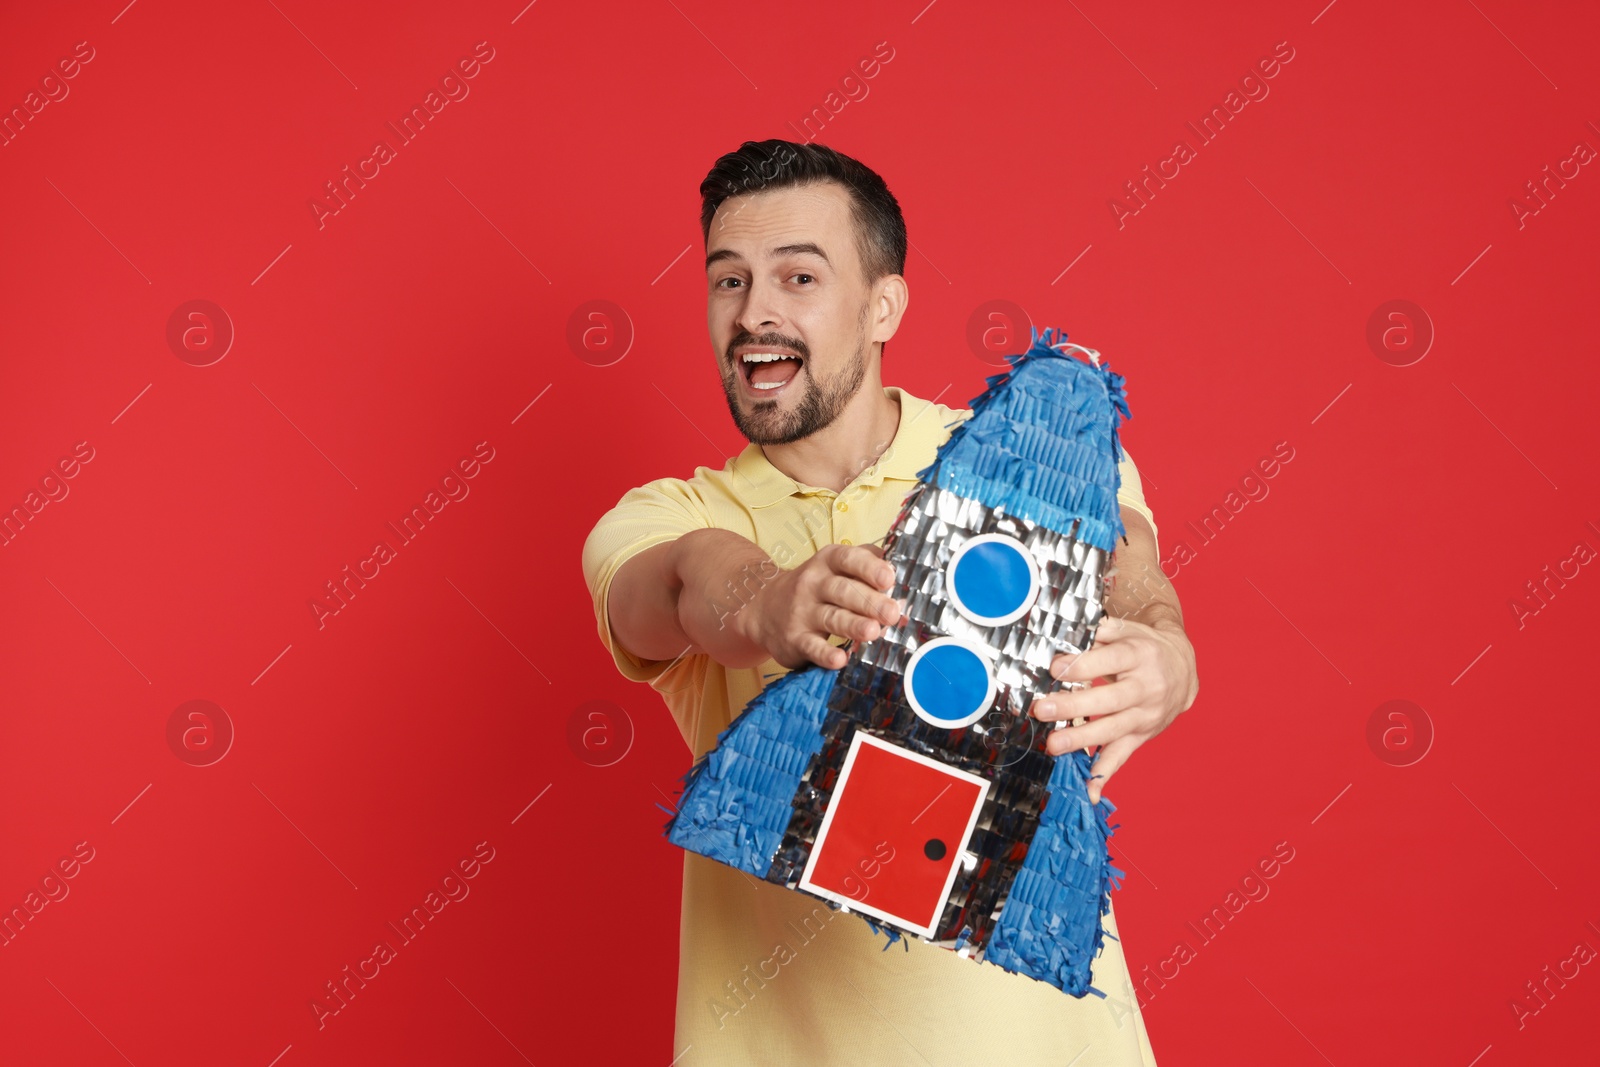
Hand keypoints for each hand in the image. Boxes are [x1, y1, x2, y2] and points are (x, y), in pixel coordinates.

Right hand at [737, 543, 902, 670]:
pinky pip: (811, 647)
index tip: (889, 578)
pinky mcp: (795, 639)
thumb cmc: (815, 588)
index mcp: (828, 562)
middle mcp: (813, 583)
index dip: (869, 568)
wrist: (763, 610)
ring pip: (831, 618)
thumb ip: (868, 574)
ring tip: (873, 631)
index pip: (849, 558)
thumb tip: (904, 593)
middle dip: (870, 601)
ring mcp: (802, 612)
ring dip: (853, 625)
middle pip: (844, 590)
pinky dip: (825, 654)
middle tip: (892, 613)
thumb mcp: (836, 570)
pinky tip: (840, 659)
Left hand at [1029, 615, 1197, 802]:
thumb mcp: (1128, 630)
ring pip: (1112, 730)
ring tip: (1053, 745)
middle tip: (1043, 709)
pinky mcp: (1142, 736)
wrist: (1183, 670)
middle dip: (1074, 706)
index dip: (1083, 665)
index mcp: (1140, 655)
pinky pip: (1122, 757)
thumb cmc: (1145, 646)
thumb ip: (1100, 631)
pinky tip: (1089, 793)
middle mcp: (1146, 687)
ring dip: (1081, 739)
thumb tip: (1068, 633)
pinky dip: (1104, 776)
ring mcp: (1145, 716)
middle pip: (1109, 699)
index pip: (1111, 660)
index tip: (1055, 668)